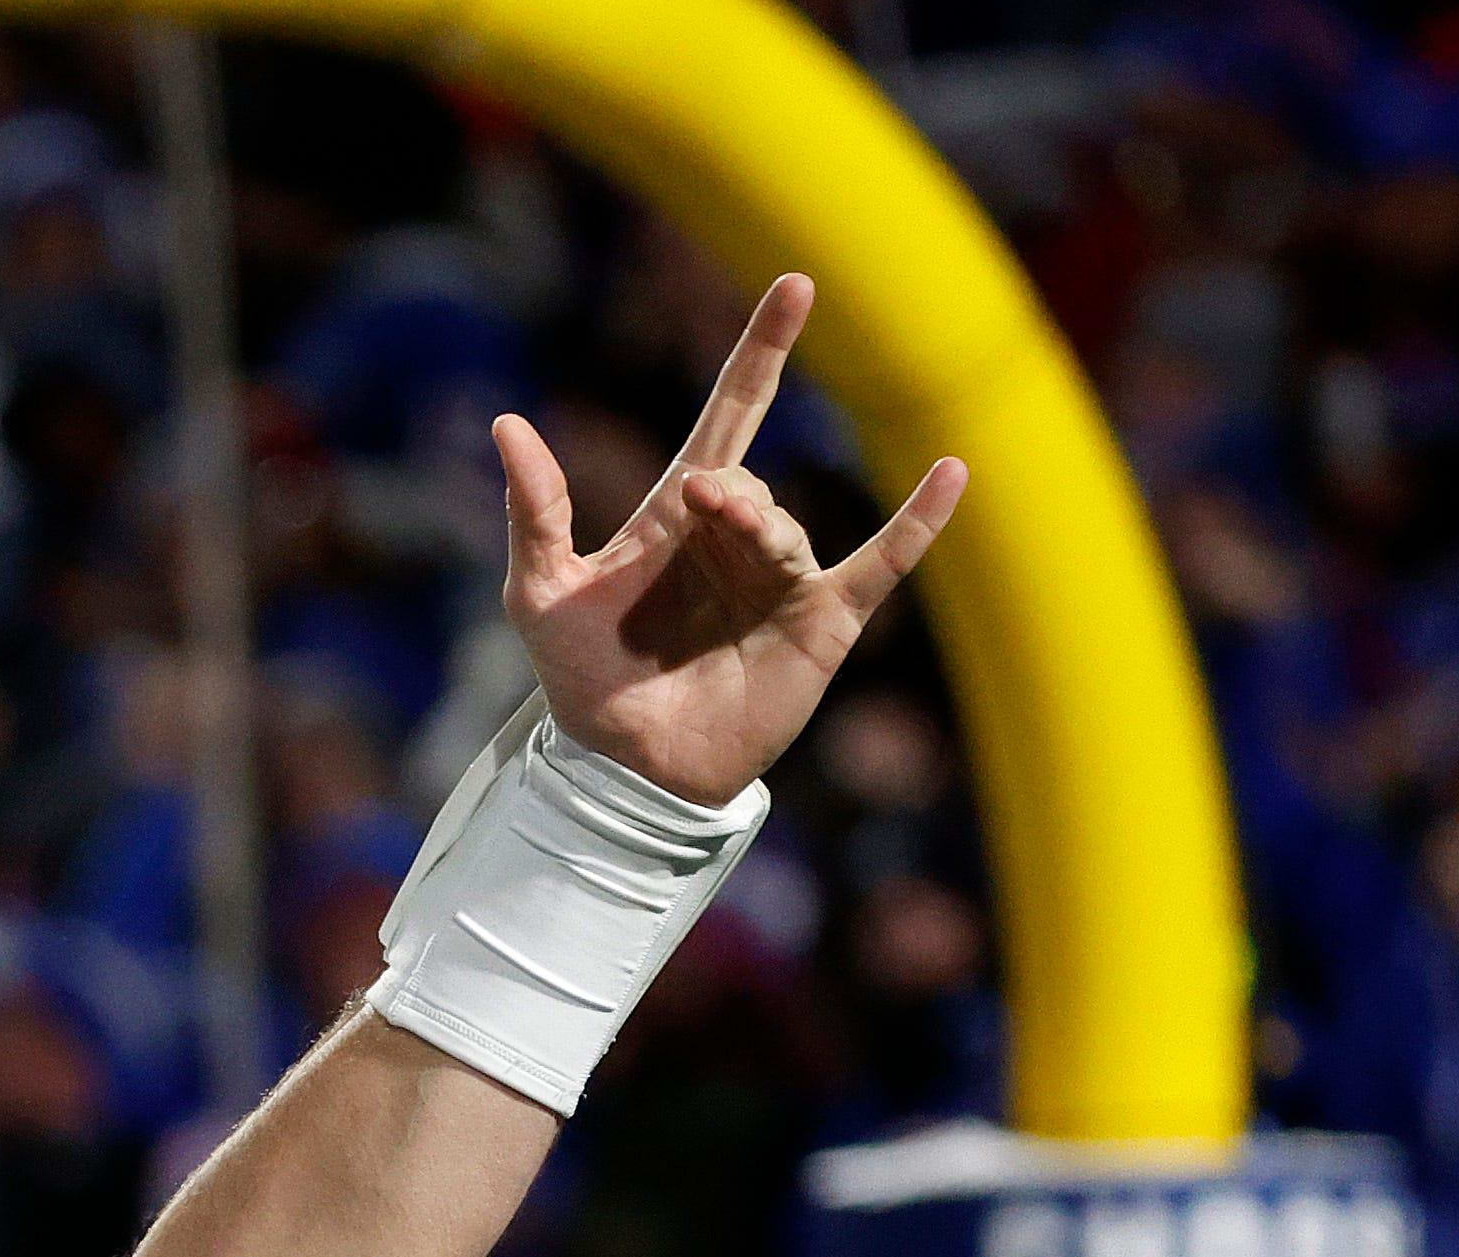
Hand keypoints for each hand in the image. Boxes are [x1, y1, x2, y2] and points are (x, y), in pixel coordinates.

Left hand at [494, 276, 965, 805]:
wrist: (625, 767)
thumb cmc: (581, 680)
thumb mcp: (540, 592)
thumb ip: (534, 511)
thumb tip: (506, 424)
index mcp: (677, 515)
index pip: (729, 414)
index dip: (761, 352)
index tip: (796, 287)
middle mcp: (737, 537)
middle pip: (749, 478)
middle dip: (728, 489)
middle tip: (702, 503)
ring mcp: (782, 577)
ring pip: (785, 527)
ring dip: (756, 535)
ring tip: (724, 563)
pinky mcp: (820, 623)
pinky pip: (880, 563)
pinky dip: (917, 522)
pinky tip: (953, 475)